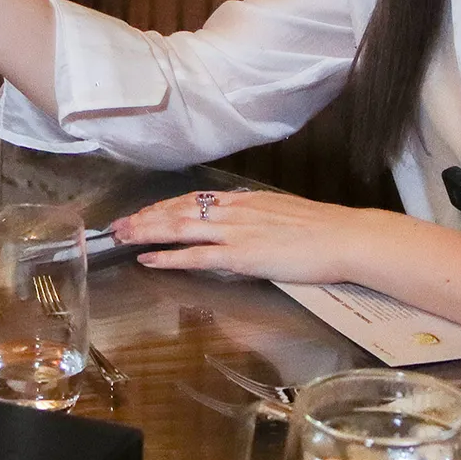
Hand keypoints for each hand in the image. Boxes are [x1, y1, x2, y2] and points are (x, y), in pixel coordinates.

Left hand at [110, 190, 376, 286]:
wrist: (344, 236)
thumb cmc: (322, 230)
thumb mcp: (282, 213)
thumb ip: (256, 218)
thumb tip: (242, 224)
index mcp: (244, 201)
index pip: (192, 200)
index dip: (162, 206)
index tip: (142, 212)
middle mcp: (233, 210)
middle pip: (178, 210)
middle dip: (144, 218)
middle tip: (116, 226)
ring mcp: (235, 232)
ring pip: (179, 228)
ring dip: (146, 232)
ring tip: (122, 238)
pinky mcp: (241, 255)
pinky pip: (196, 256)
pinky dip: (168, 257)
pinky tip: (148, 259)